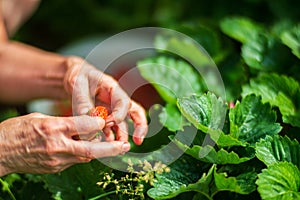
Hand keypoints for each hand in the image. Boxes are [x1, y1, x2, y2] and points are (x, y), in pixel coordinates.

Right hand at [0, 113, 130, 174]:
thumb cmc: (16, 131)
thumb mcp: (40, 117)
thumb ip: (65, 121)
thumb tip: (88, 122)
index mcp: (53, 128)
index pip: (84, 126)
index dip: (98, 123)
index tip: (106, 120)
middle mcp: (57, 146)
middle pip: (90, 148)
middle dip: (110, 148)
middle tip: (124, 146)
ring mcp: (56, 160)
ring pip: (85, 156)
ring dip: (100, 152)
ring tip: (114, 147)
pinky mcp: (55, 168)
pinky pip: (75, 161)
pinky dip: (84, 154)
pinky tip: (88, 148)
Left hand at [63, 57, 147, 144]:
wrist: (76, 77)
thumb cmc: (78, 76)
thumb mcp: (77, 84)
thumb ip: (83, 101)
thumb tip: (90, 118)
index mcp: (113, 88)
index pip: (124, 102)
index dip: (118, 115)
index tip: (107, 123)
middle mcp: (117, 99)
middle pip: (136, 112)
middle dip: (140, 126)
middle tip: (138, 141)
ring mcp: (112, 109)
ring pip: (123, 124)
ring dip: (122, 137)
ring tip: (119, 150)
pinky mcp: (106, 117)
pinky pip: (111, 129)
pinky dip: (110, 138)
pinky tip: (105, 146)